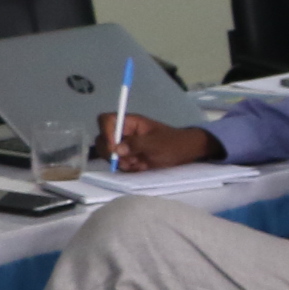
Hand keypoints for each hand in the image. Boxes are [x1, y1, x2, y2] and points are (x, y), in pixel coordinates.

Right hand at [105, 115, 221, 173]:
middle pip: (102, 140)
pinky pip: (119, 165)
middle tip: (127, 161)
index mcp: (130, 123)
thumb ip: (136, 144)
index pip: (106, 120)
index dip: (106, 132)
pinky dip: (127, 169)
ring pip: (109, 155)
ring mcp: (125, 146)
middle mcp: (124, 133)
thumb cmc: (174, 143)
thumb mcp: (157, 143)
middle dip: (110, 153)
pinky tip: (141, 167)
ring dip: (120, 162)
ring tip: (138, 163)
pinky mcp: (128, 158)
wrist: (186, 153)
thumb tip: (116, 149)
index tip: (114, 147)